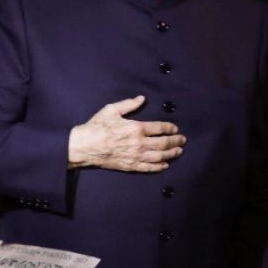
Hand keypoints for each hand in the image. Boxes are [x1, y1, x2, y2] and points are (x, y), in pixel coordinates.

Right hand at [67, 96, 185, 171]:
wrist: (84, 146)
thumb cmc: (97, 126)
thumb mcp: (112, 110)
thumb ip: (129, 104)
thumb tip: (142, 99)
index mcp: (136, 128)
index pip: (159, 128)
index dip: (170, 128)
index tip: (175, 128)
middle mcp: (139, 143)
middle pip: (163, 143)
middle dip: (175, 141)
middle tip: (182, 140)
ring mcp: (135, 156)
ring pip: (159, 156)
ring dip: (171, 154)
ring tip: (178, 152)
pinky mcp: (130, 166)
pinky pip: (148, 167)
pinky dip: (158, 167)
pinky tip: (165, 165)